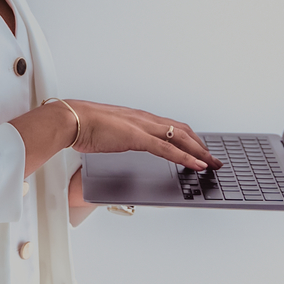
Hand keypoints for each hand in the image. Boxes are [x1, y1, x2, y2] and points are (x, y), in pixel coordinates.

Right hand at [67, 101, 217, 171]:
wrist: (70, 119)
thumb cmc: (83, 125)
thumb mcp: (108, 131)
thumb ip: (118, 136)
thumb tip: (118, 141)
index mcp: (138, 118)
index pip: (171, 126)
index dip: (189, 138)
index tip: (199, 148)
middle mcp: (144, 119)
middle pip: (183, 130)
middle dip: (201, 145)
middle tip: (213, 158)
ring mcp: (142, 127)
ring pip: (180, 138)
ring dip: (199, 151)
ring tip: (212, 163)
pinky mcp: (137, 137)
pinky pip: (167, 149)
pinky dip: (185, 157)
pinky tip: (196, 165)